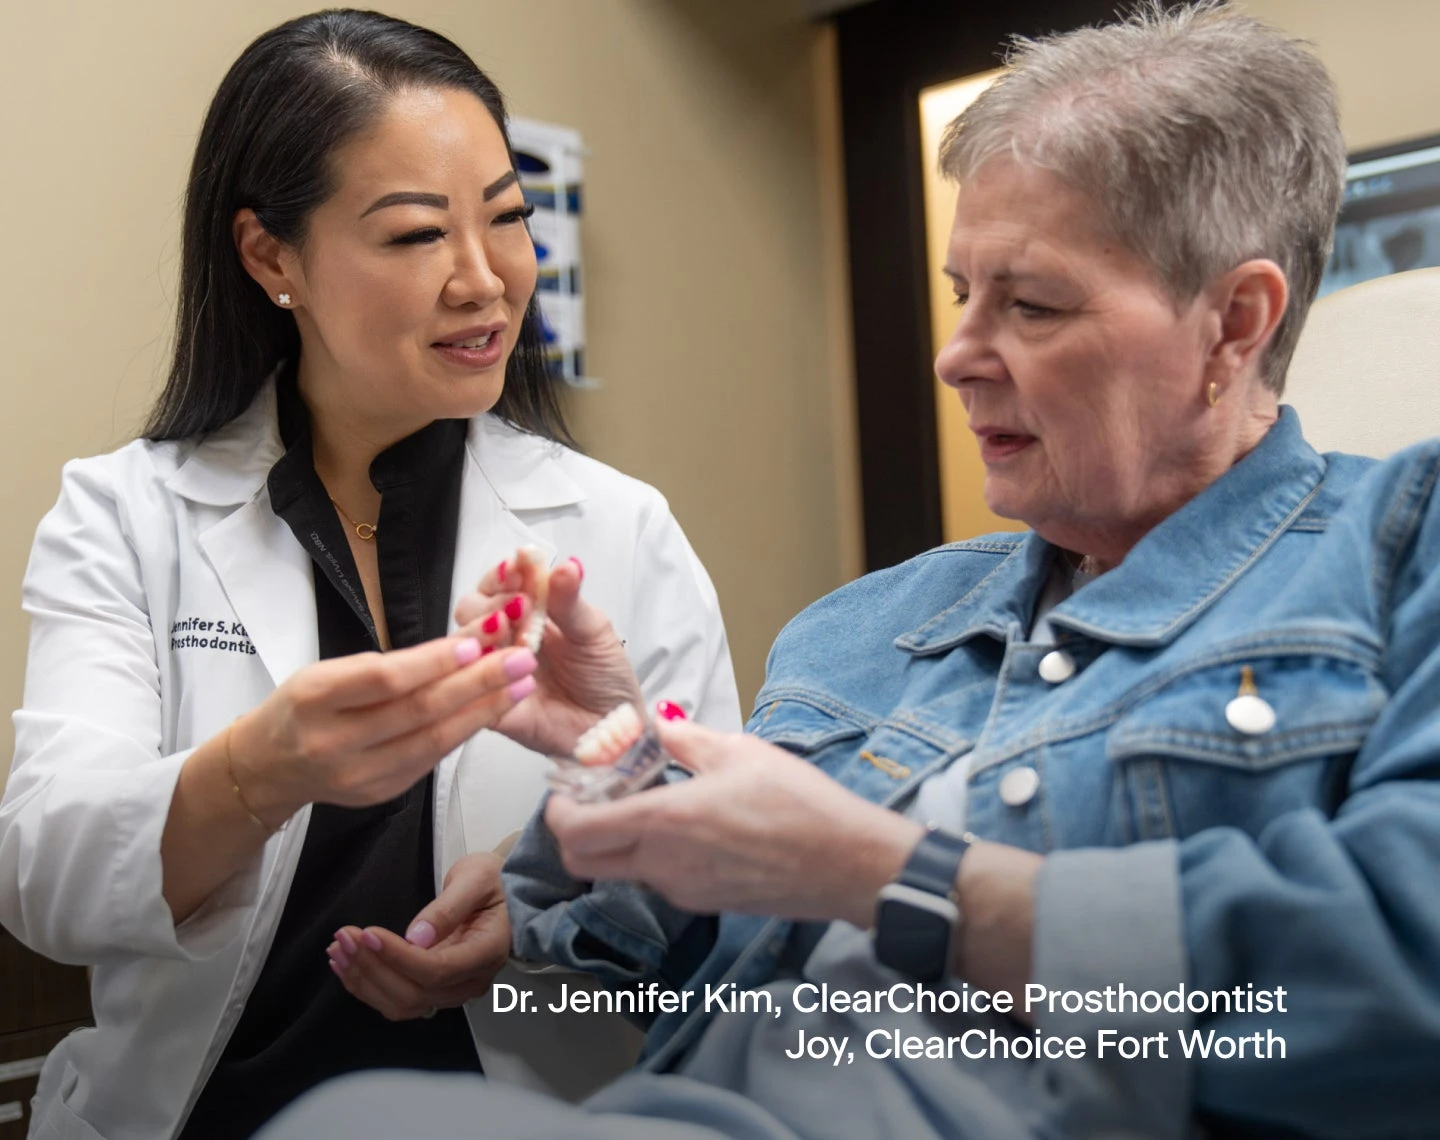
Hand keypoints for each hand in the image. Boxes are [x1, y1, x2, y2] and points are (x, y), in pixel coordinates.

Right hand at [230, 637, 538, 825]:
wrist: (269, 765)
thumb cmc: (304, 706)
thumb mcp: (327, 671)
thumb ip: (388, 666)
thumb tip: (463, 645)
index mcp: (314, 699)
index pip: (384, 680)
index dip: (434, 663)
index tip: (479, 642)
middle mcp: (334, 742)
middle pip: (418, 711)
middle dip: (479, 682)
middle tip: (522, 657)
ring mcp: (359, 775)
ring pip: (434, 740)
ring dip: (485, 710)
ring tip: (522, 683)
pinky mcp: (381, 793)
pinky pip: (432, 759)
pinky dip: (465, 731)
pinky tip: (493, 710)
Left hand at [326, 852, 510, 1020]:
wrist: (507, 895)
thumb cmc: (493, 881)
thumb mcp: (475, 879)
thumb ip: (448, 908)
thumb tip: (416, 938)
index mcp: (487, 952)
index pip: (437, 970)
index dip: (398, 958)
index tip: (368, 933)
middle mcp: (471, 982)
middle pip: (415, 994)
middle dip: (373, 968)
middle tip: (345, 937)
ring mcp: (453, 992)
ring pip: (402, 1004)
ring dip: (365, 981)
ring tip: (338, 950)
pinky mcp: (435, 991)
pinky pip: (398, 1001)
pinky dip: (367, 987)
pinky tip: (345, 966)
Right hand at [454, 555, 642, 754]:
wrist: (614, 726)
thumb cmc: (605, 675)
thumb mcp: (594, 631)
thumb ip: (571, 600)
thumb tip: (567, 565)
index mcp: (529, 612)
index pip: (498, 583)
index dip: (502, 574)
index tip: (518, 568)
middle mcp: (506, 638)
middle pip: (470, 609)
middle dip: (492, 602)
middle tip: (521, 606)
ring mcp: (495, 670)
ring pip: (463, 646)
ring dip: (484, 633)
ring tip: (517, 634)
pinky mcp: (491, 706)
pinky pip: (470, 690)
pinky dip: (484, 675)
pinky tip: (511, 670)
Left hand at [544, 717, 923, 926]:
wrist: (848, 863)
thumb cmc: (800, 805)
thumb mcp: (739, 752)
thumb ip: (683, 739)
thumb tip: (652, 726)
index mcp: (663, 823)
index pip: (576, 831)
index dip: (556, 811)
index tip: (565, 789)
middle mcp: (663, 866)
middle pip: (584, 861)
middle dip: (575, 830)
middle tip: (595, 798)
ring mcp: (682, 891)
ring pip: (622, 871)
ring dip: (619, 841)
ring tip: (652, 802)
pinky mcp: (705, 903)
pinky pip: (660, 879)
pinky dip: (654, 854)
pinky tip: (689, 826)